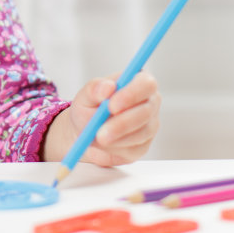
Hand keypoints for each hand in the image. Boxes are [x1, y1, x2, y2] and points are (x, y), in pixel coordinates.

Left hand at [45, 70, 160, 166]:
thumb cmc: (88, 109)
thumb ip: (94, 89)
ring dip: (117, 138)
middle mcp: (149, 103)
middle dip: (123, 123)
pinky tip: (103, 146)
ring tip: (97, 139)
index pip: (146, 84)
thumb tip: (108, 87)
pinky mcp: (144, 146)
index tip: (111, 106)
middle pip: (146, 111)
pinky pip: (134, 149)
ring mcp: (149, 125)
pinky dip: (115, 149)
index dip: (132, 94)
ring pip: (141, 133)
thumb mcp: (85, 96)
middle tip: (101, 133)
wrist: (84, 133)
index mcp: (138, 82)